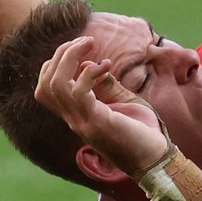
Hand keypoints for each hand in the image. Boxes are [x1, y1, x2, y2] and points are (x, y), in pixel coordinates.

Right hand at [34, 36, 171, 176]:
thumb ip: (106, 85)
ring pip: (54, 85)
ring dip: (70, 57)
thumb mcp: (123, 101)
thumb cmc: (143, 132)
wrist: (156, 159)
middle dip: (61, 54)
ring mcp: (82, 122)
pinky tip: (106, 66)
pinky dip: (89, 73)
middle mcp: (73, 119)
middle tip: (86, 41)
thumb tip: (91, 64)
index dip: (56, 63)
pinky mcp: (97, 123)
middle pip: (45, 83)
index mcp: (76, 114)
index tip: (83, 50)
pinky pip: (78, 93)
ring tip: (90, 44)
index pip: (45, 87)